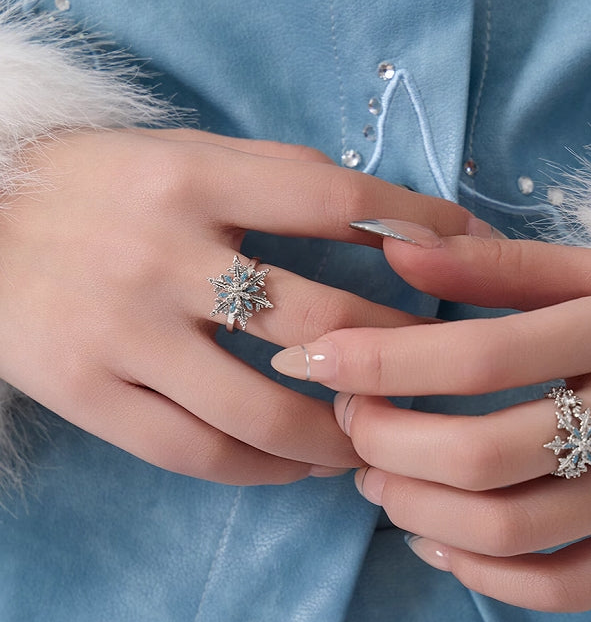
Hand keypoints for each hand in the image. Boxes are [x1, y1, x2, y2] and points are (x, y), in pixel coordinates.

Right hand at [0, 134, 473, 483]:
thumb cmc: (91, 184)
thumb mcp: (178, 152)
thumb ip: (273, 177)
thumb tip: (383, 216)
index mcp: (191, 175)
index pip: (334, 197)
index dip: (417, 225)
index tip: (474, 251)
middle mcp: (162, 252)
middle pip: (317, 316)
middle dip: (397, 353)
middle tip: (437, 375)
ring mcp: (121, 330)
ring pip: (263, 409)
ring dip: (338, 434)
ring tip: (374, 439)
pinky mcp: (85, 392)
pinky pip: (197, 451)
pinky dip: (265, 469)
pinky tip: (300, 466)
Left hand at [272, 226, 590, 608]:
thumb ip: (500, 264)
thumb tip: (393, 250)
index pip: (482, 354)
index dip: (383, 362)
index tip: (315, 358)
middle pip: (488, 454)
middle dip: (390, 444)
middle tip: (350, 424)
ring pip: (517, 531)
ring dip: (420, 512)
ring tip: (378, 480)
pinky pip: (568, 588)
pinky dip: (485, 578)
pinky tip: (438, 542)